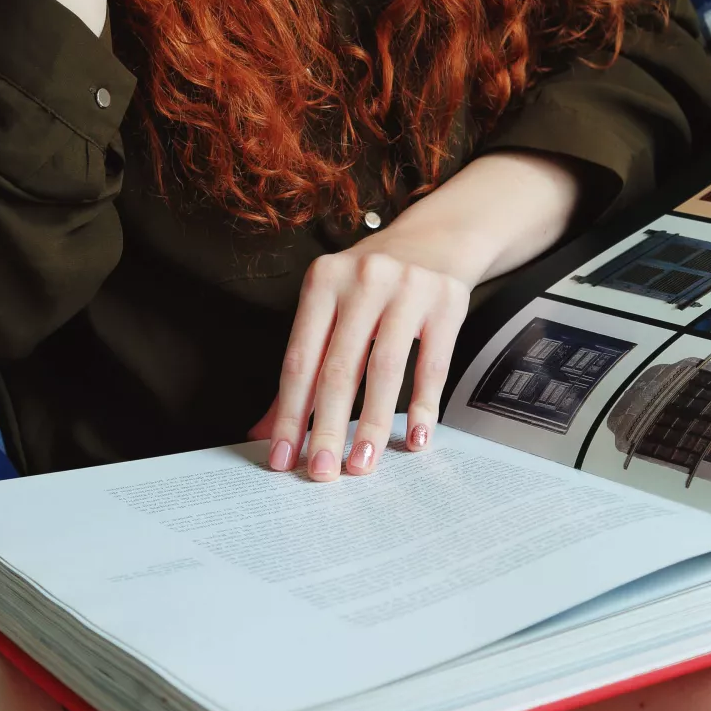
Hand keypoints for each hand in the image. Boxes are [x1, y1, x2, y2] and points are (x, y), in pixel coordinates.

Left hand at [247, 244, 471, 482]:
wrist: (435, 238)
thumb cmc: (372, 282)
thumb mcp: (330, 306)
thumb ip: (302, 365)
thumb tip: (265, 431)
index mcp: (323, 280)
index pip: (301, 358)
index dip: (289, 412)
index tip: (283, 456)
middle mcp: (362, 280)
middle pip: (339, 367)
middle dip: (327, 427)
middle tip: (321, 472)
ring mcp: (407, 289)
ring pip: (384, 369)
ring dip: (371, 425)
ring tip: (362, 465)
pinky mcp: (446, 303)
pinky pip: (432, 365)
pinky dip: (422, 406)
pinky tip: (415, 438)